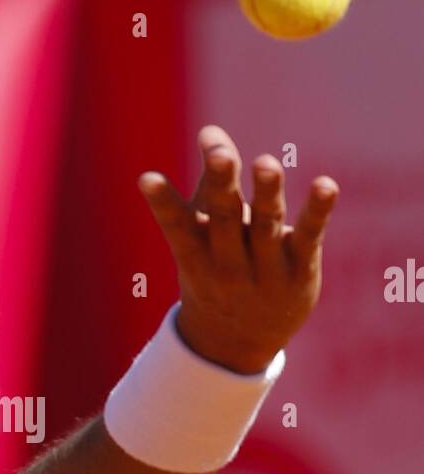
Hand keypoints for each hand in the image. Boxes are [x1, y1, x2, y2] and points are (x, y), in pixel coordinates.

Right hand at [139, 125, 338, 373]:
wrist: (237, 343)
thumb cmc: (215, 271)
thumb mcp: (202, 238)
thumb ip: (211, 183)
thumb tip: (213, 130)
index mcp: (195, 254)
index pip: (177, 226)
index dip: (163, 202)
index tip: (148, 178)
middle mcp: (227, 262)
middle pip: (224, 220)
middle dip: (222, 185)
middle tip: (221, 154)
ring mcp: (265, 268)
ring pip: (265, 226)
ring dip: (266, 194)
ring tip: (266, 164)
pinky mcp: (300, 268)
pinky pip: (308, 236)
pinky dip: (317, 211)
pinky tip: (325, 184)